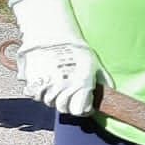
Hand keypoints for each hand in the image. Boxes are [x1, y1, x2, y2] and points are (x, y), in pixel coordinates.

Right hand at [8, 0, 102, 116]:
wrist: (52, 34)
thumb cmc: (76, 48)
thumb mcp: (94, 63)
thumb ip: (102, 80)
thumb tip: (110, 91)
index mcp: (82, 84)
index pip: (80, 111)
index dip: (83, 109)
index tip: (84, 104)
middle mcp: (65, 87)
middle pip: (63, 108)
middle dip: (67, 103)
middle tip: (69, 93)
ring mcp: (48, 85)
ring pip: (48, 102)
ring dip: (52, 96)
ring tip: (56, 85)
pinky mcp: (33, 81)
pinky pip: (35, 94)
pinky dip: (39, 91)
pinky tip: (44, 82)